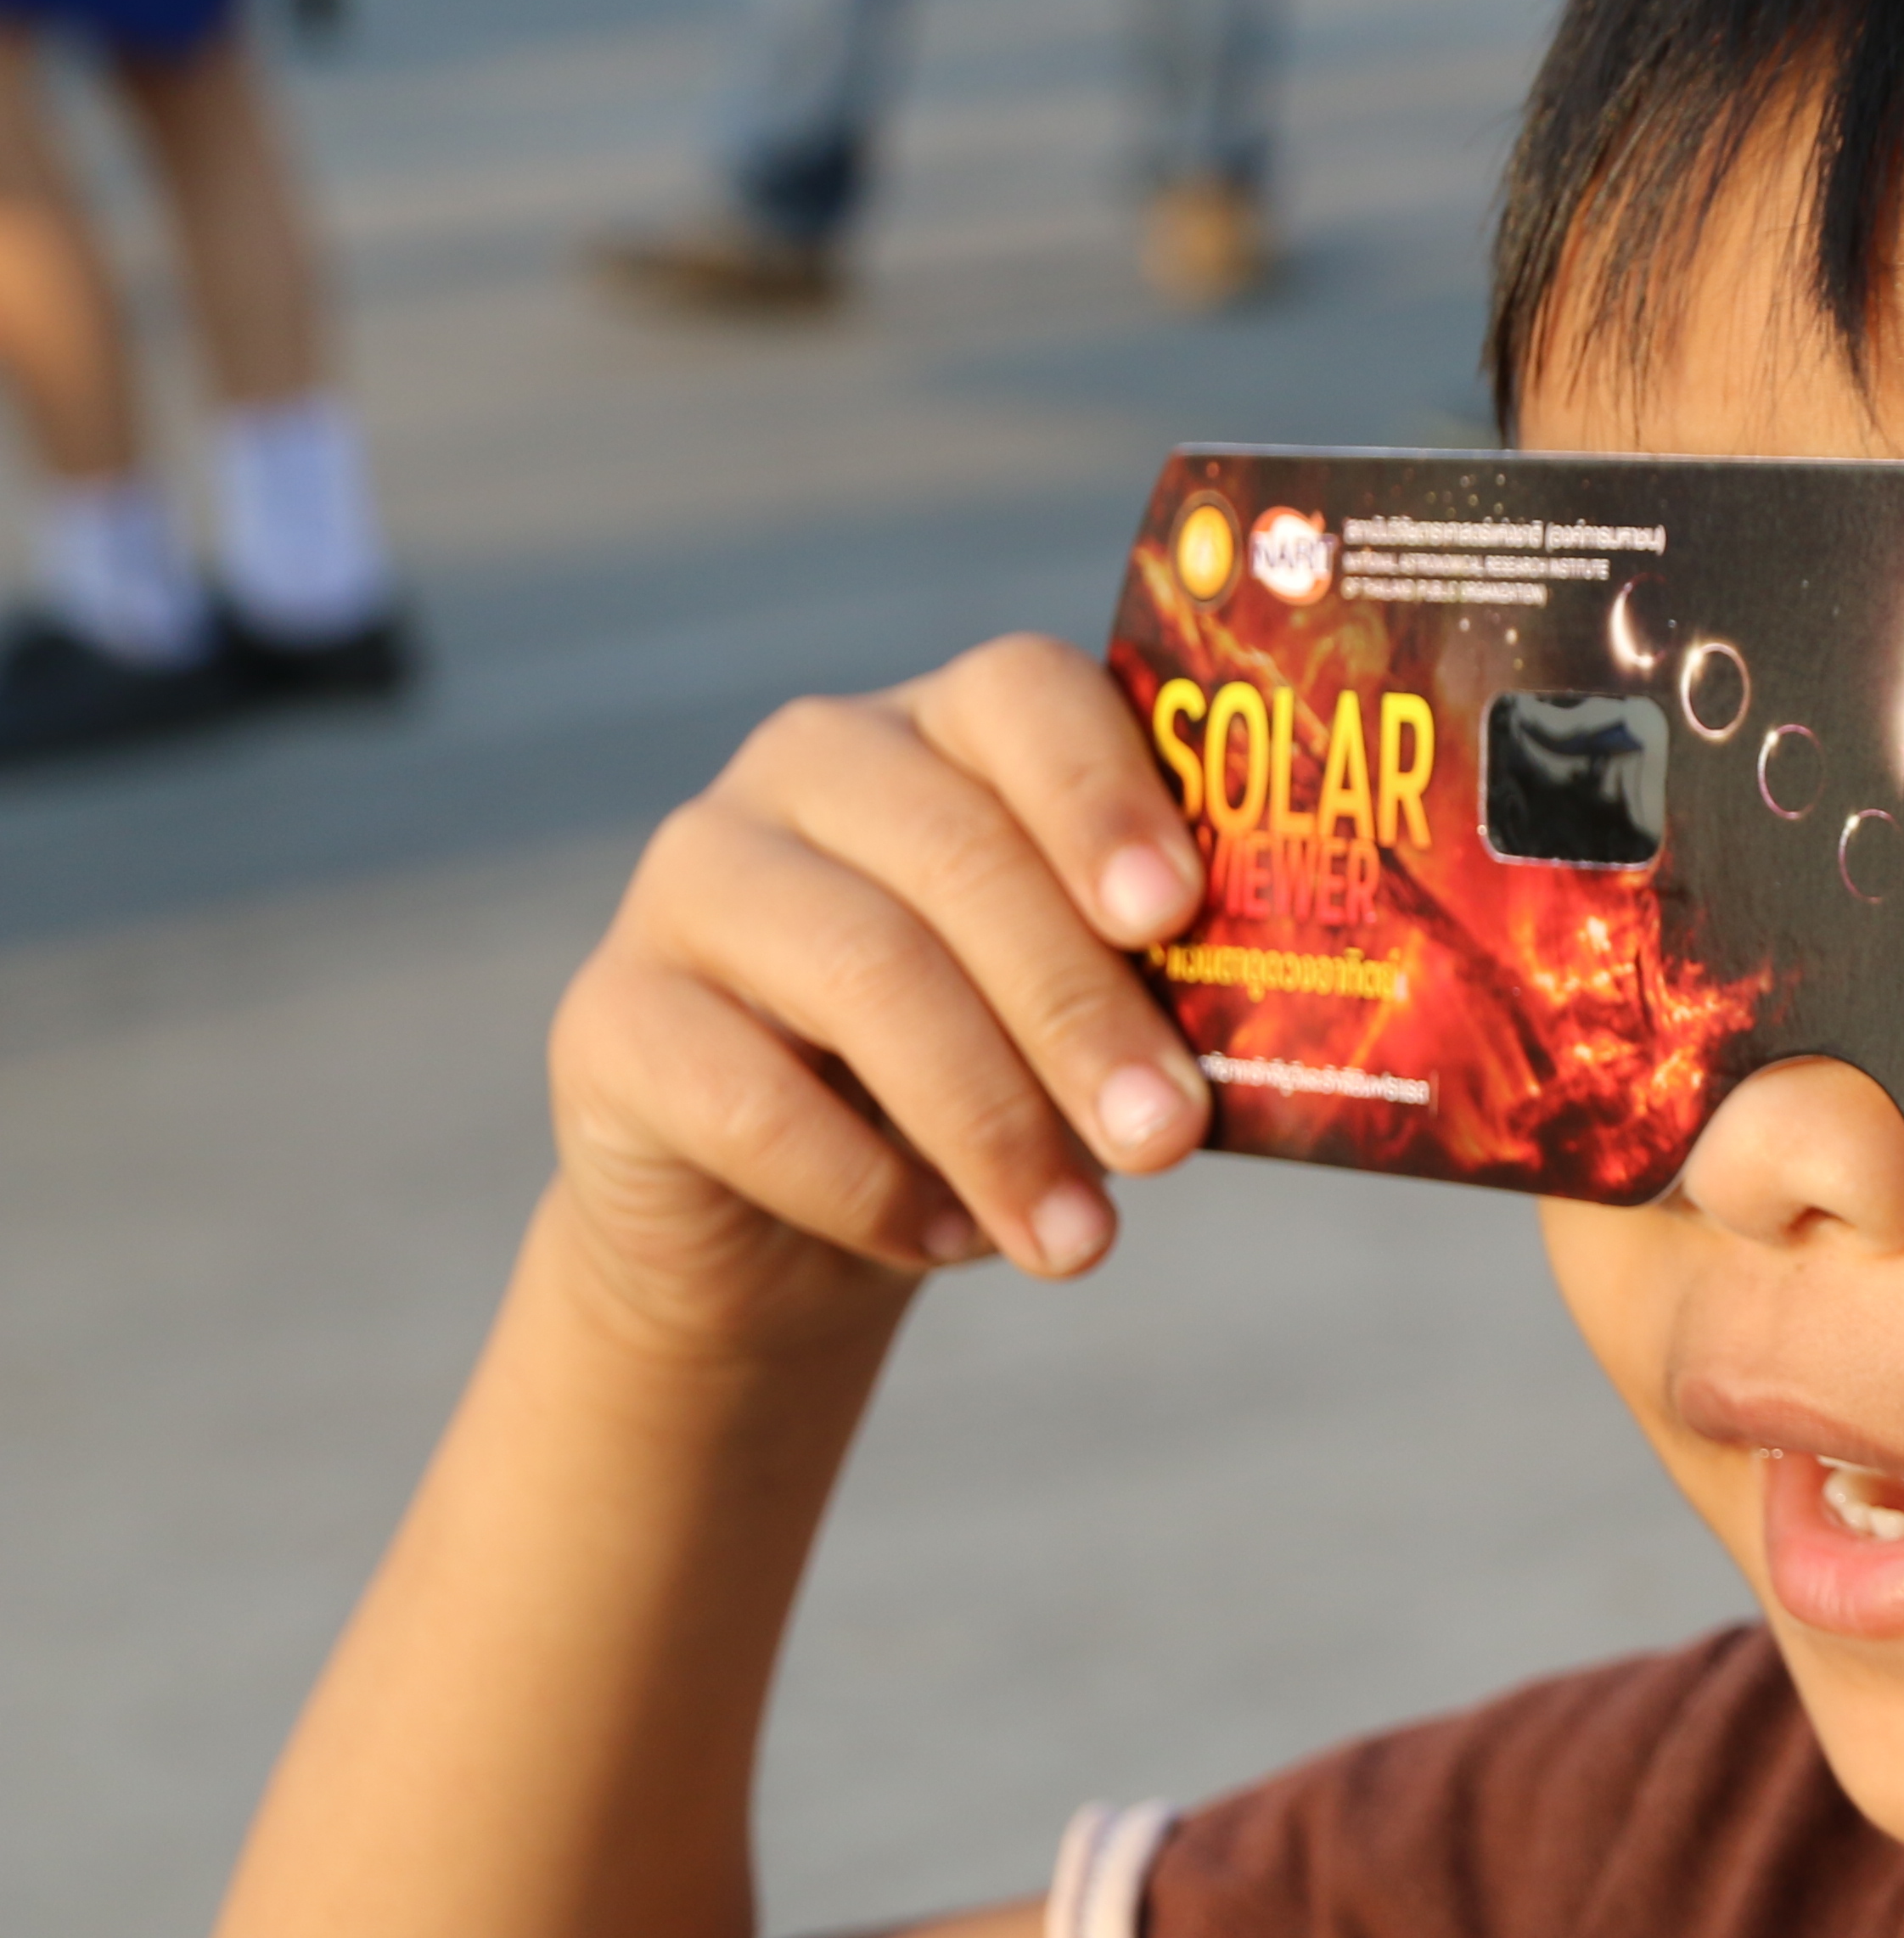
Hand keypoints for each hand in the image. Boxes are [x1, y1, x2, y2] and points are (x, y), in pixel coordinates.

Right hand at [546, 634, 1210, 1354]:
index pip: (1025, 695)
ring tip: (1076, 1240)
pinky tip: (939, 1242)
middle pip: (960, 855)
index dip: (1103, 796)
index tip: (1175, 911)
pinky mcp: (609, 1015)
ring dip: (991, 1121)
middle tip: (1169, 1141)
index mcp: (948, 729)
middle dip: (1080, 1012)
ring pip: (863, 971)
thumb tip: (1259, 1041)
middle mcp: (811, 765)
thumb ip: (1149, 986)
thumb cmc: (987, 1077)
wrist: (793, 1218)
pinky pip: (747, 1095)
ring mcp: (692, 876)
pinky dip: (866, 1186)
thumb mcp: (1076, 1016)